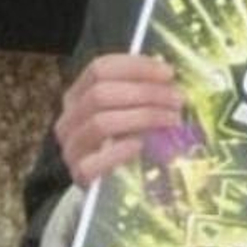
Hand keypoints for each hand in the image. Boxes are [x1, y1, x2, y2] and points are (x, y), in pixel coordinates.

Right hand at [54, 53, 183, 186]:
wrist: (107, 179)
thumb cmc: (123, 137)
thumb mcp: (130, 108)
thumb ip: (142, 90)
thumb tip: (168, 76)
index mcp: (77, 94)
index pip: (99, 69)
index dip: (136, 67)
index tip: (169, 73)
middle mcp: (68, 118)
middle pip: (100, 93)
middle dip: (145, 92)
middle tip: (177, 99)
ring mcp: (71, 147)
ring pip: (101, 123)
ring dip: (144, 117)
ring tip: (173, 119)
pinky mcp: (79, 173)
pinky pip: (94, 161)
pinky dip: (119, 151)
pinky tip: (140, 145)